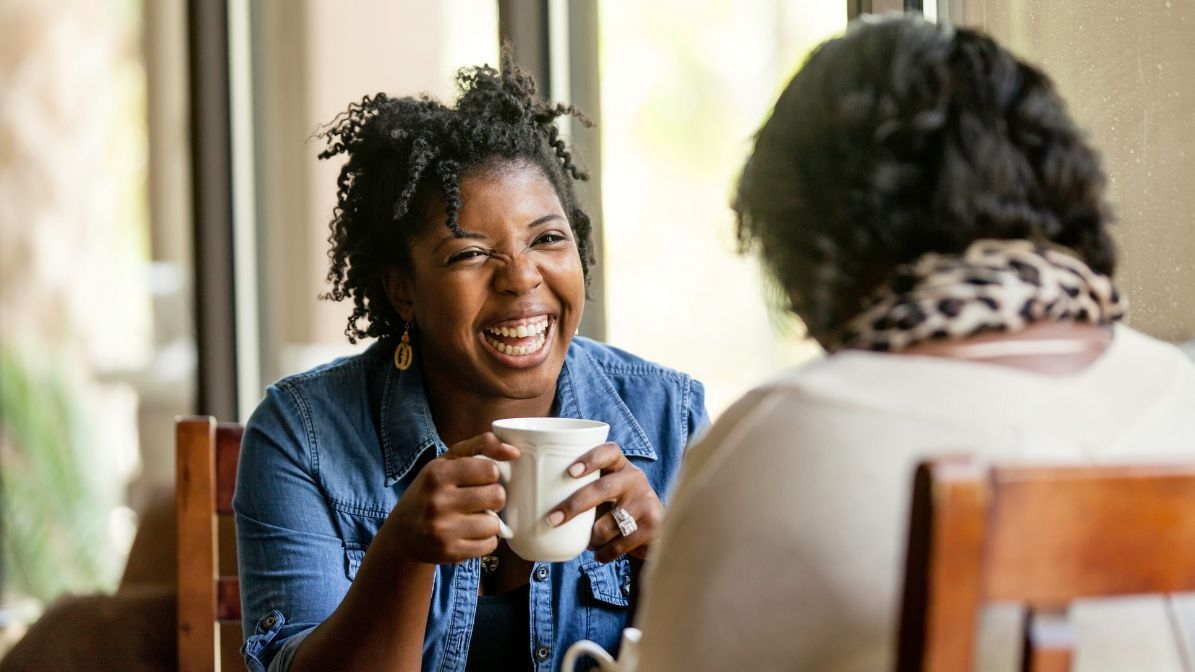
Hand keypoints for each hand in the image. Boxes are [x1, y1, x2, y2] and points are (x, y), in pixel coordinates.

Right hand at [383, 433, 518, 564]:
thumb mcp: (448, 461)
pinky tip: (471, 534)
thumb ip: (481, 445)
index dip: (491, 475)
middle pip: (496, 496)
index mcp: (437, 474)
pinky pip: (489, 545)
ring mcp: (442, 530)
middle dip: (493, 497)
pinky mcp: (449, 552)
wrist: (403, 532)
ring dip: (490, 521)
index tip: (480, 479)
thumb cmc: (432, 490)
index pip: (490, 470)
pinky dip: (486, 540)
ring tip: (474, 518)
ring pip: (494, 524)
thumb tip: (513, 452)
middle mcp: (438, 501)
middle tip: (480, 500)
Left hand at [546, 442, 661, 562]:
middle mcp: (635, 479)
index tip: (569, 472)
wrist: (654, 533)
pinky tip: (601, 553)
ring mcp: (646, 502)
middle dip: (574, 505)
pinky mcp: (652, 527)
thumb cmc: (615, 508)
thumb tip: (529, 499)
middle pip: (603, 489)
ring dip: (592, 538)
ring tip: (590, 540)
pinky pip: (617, 545)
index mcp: (620, 465)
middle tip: (552, 519)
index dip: (590, 458)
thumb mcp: (604, 492)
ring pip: (607, 524)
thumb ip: (580, 489)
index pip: (609, 451)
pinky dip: (603, 553)